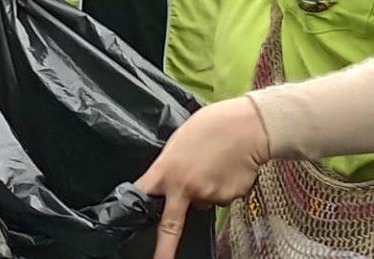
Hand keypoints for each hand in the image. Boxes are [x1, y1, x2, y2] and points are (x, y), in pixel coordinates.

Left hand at [136, 98, 270, 258]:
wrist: (246, 127)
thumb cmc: (211, 126)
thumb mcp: (178, 143)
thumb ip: (171, 166)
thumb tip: (173, 181)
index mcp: (167, 169)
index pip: (143, 194)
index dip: (134, 207)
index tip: (127, 222)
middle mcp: (186, 187)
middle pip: (170, 225)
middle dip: (164, 250)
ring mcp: (208, 196)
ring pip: (202, 202)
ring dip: (204, 189)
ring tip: (212, 163)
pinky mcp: (228, 199)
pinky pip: (220, 197)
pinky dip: (222, 187)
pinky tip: (226, 168)